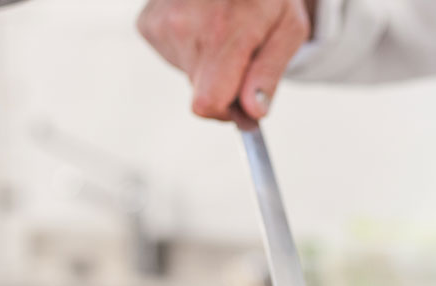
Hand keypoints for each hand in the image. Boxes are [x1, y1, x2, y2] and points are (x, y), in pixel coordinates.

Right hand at [137, 0, 311, 120]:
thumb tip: (253, 112)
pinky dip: (190, 49)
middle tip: (240, 51)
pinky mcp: (147, 23)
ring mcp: (161, 23)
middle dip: (223, 82)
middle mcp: (184, 26)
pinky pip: (173, 58)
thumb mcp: (288, 29)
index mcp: (223, 31)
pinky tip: (202, 23)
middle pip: (201, 91)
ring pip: (188, 75)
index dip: (228, 111)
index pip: (209, 102)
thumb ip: (270, 72)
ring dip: (208, 63)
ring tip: (222, 28)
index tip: (243, 102)